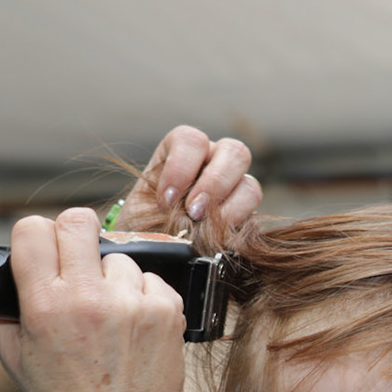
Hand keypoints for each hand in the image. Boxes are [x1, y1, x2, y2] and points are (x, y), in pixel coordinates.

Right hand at [0, 207, 183, 391]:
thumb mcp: (15, 357)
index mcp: (45, 305)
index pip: (33, 229)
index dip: (36, 236)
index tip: (43, 250)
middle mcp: (88, 298)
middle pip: (78, 221)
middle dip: (74, 238)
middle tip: (77, 264)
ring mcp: (131, 302)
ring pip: (118, 256)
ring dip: (112, 279)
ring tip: (108, 318)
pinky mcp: (166, 310)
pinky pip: (151, 279)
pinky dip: (142, 297)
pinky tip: (132, 328)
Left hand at [119, 125, 261, 229]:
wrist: (152, 251)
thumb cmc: (142, 228)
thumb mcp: (139, 212)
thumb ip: (153, 205)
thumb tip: (173, 221)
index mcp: (181, 152)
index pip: (191, 140)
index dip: (181, 166)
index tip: (166, 200)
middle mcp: (213, 163)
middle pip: (233, 152)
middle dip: (214, 183)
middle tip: (194, 211)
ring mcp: (233, 189)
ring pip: (250, 183)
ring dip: (231, 206)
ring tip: (208, 227)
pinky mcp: (244, 216)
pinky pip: (252, 215)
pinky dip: (237, 223)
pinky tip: (217, 237)